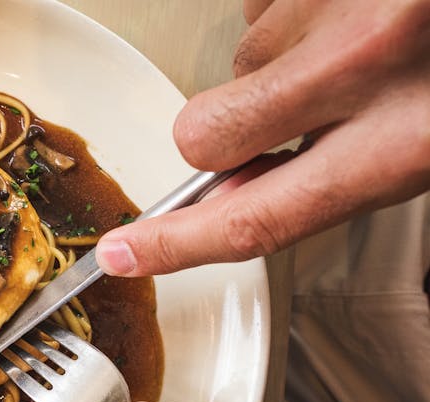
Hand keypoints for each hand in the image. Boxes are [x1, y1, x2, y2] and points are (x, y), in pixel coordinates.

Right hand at [96, 0, 429, 275]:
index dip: (177, 245)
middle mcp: (367, 58)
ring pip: (239, 60)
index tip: (124, 254)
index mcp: (414, 134)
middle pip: (206, 133)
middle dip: (219, 136)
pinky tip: (354, 0)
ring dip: (279, 61)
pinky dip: (297, 9)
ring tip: (362, 35)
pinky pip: (261, 2)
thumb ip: (350, 173)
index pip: (257, 216)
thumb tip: (250, 193)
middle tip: (269, 121)